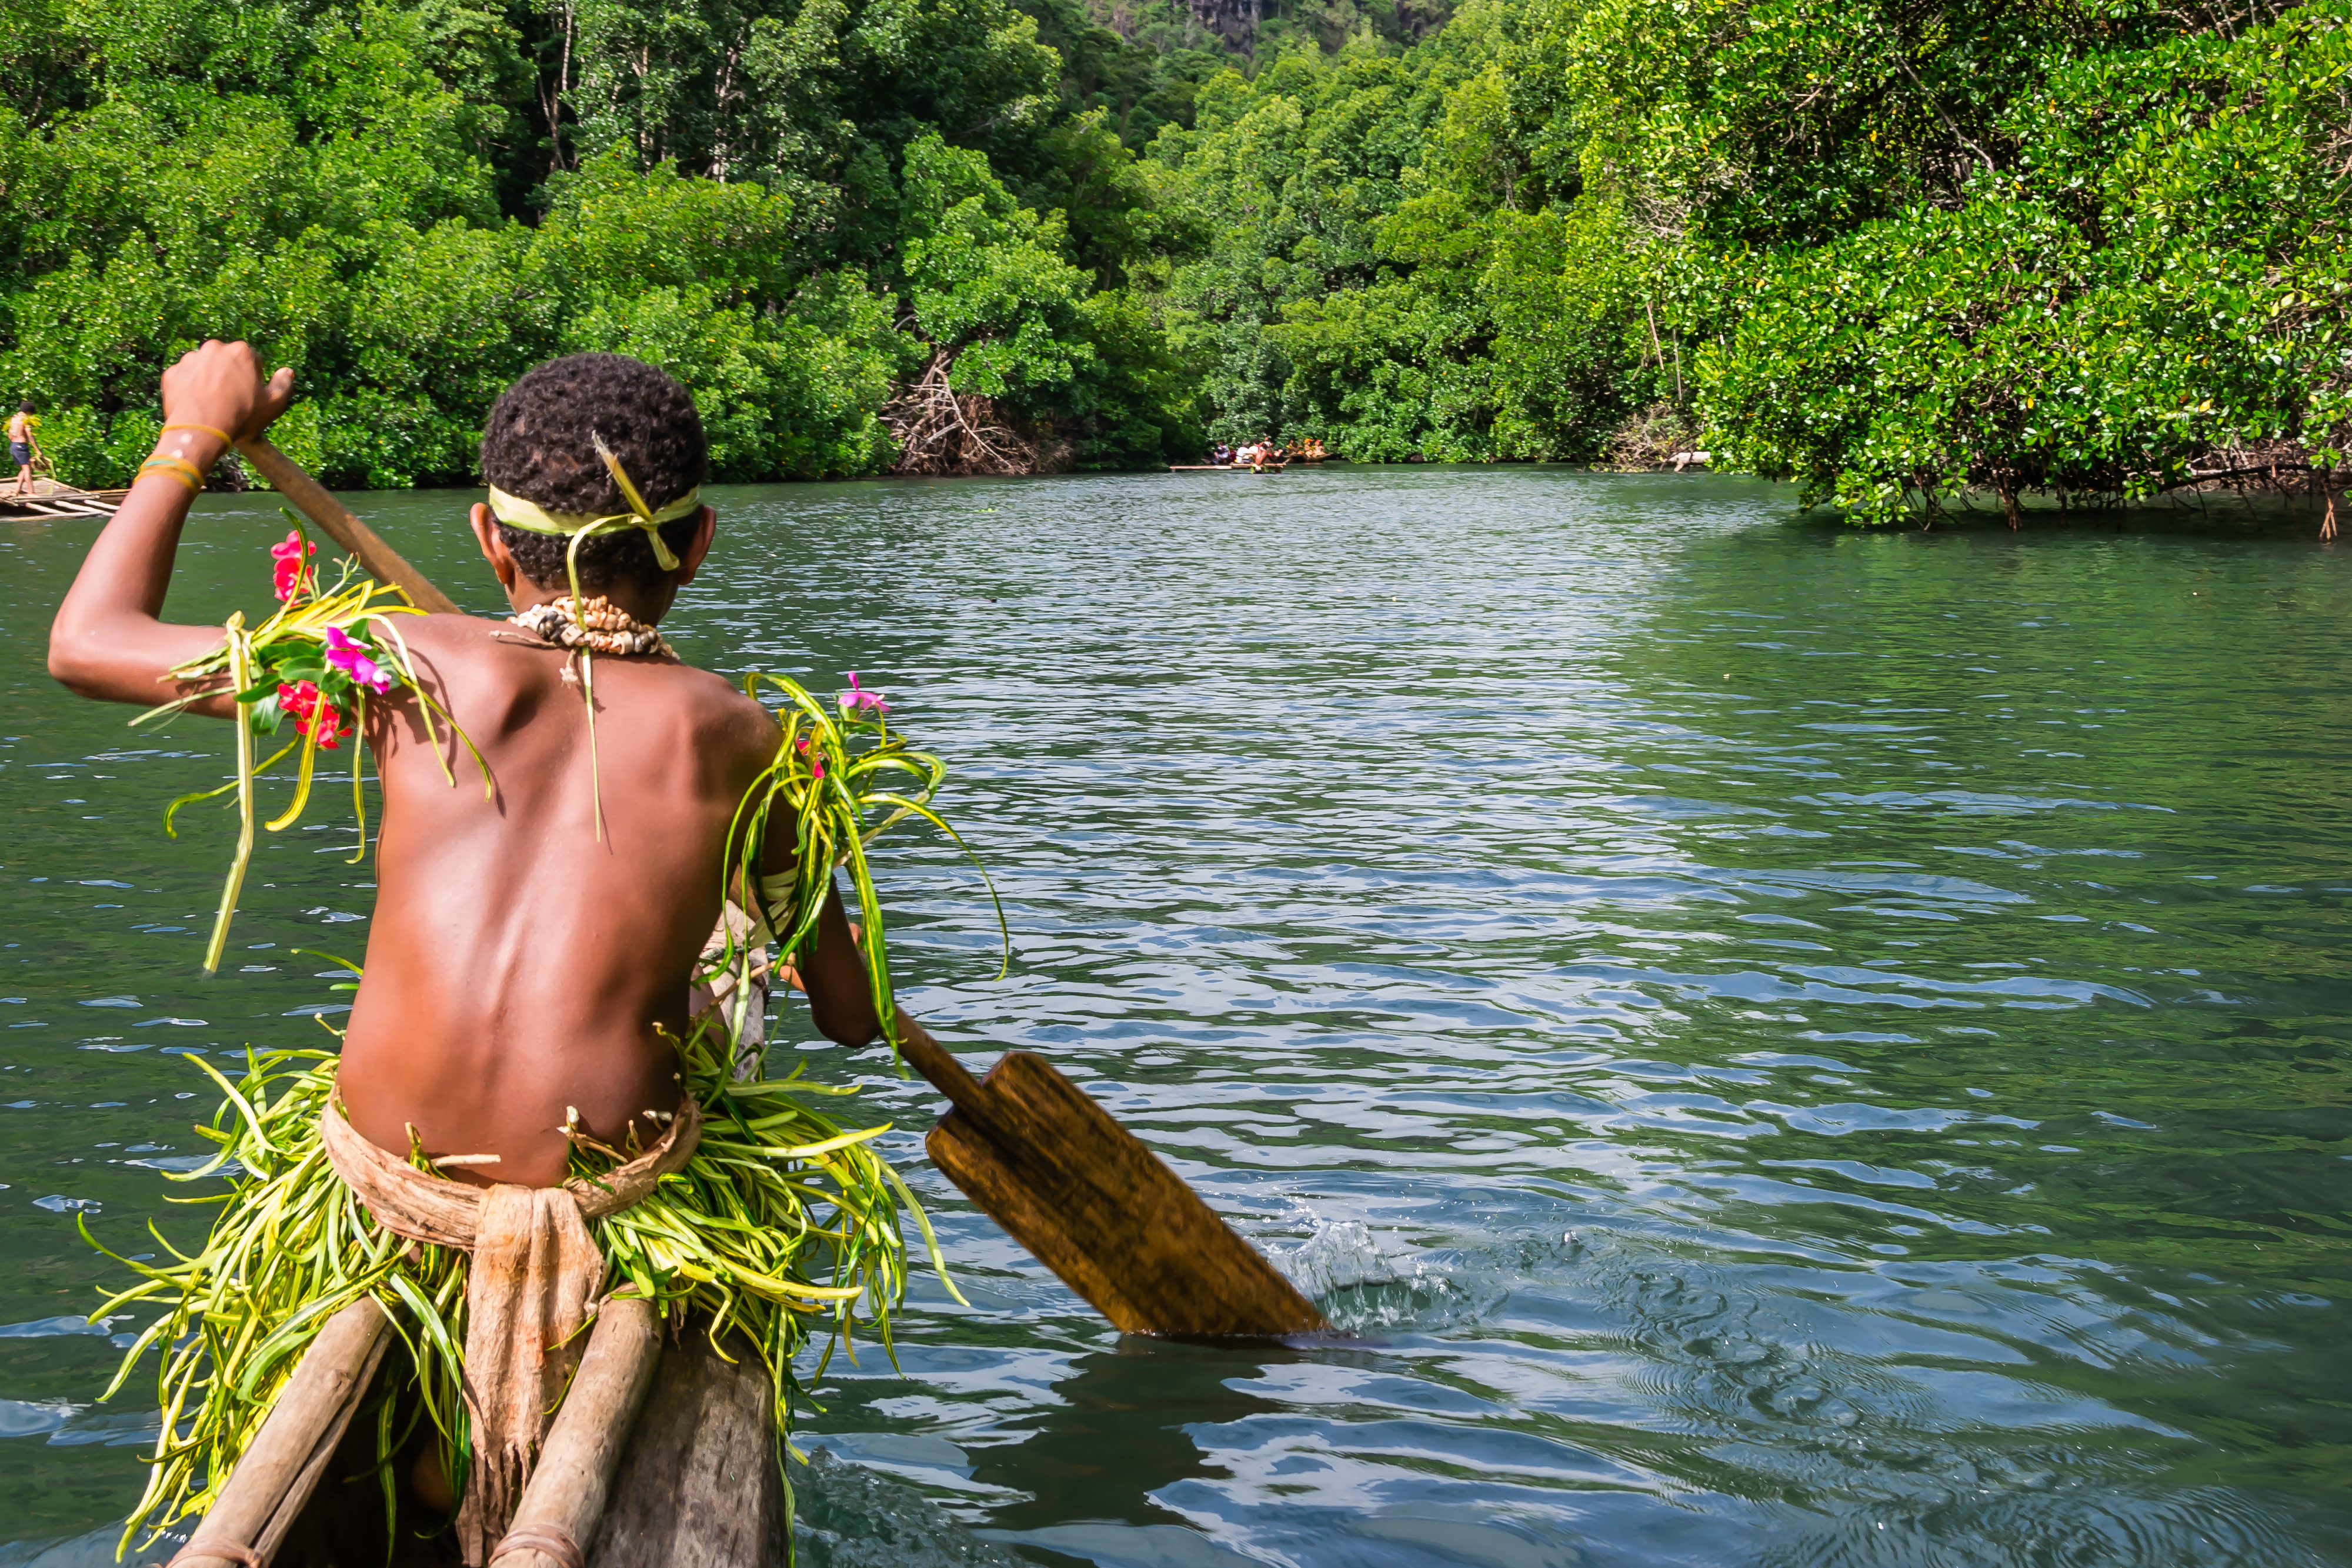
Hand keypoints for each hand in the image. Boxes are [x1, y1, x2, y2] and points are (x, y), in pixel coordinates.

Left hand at [159, 340, 293, 448]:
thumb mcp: (273, 404)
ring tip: (211, 404)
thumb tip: (287, 372)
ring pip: (203, 368)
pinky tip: (196, 405)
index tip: (250, 395)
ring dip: (208, 380)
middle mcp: (213, 348)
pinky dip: (189, 388)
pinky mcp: (172, 373)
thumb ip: (284, 384)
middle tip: (231, 399)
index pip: (253, 360)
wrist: (201, 431)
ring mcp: (190, 359)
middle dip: (229, 375)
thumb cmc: (241, 416)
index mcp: (240, 351)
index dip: (253, 378)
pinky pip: (184, 378)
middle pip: (225, 361)